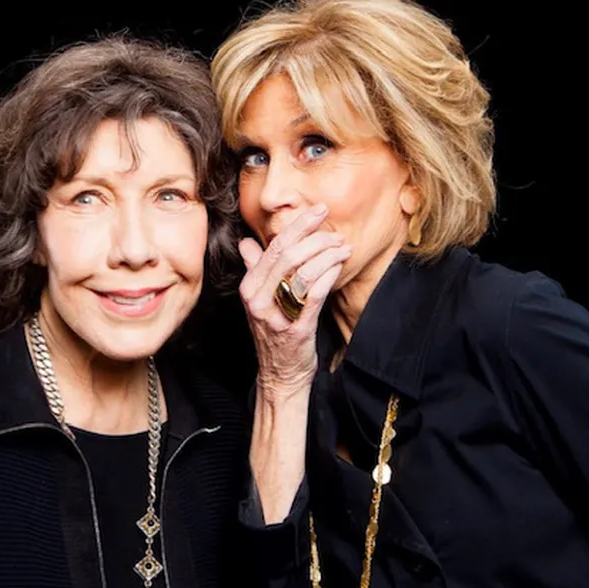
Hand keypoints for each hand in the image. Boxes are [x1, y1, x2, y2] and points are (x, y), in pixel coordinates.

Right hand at [239, 203, 350, 399]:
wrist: (280, 375)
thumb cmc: (274, 334)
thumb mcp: (258, 301)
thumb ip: (254, 270)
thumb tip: (246, 244)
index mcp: (249, 288)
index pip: (273, 247)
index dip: (297, 226)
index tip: (318, 211)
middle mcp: (258, 299)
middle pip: (287, 255)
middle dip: (315, 236)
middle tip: (334, 230)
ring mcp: (276, 315)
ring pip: (302, 271)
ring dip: (327, 255)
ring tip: (342, 248)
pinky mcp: (296, 328)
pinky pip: (314, 293)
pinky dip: (329, 274)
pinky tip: (339, 265)